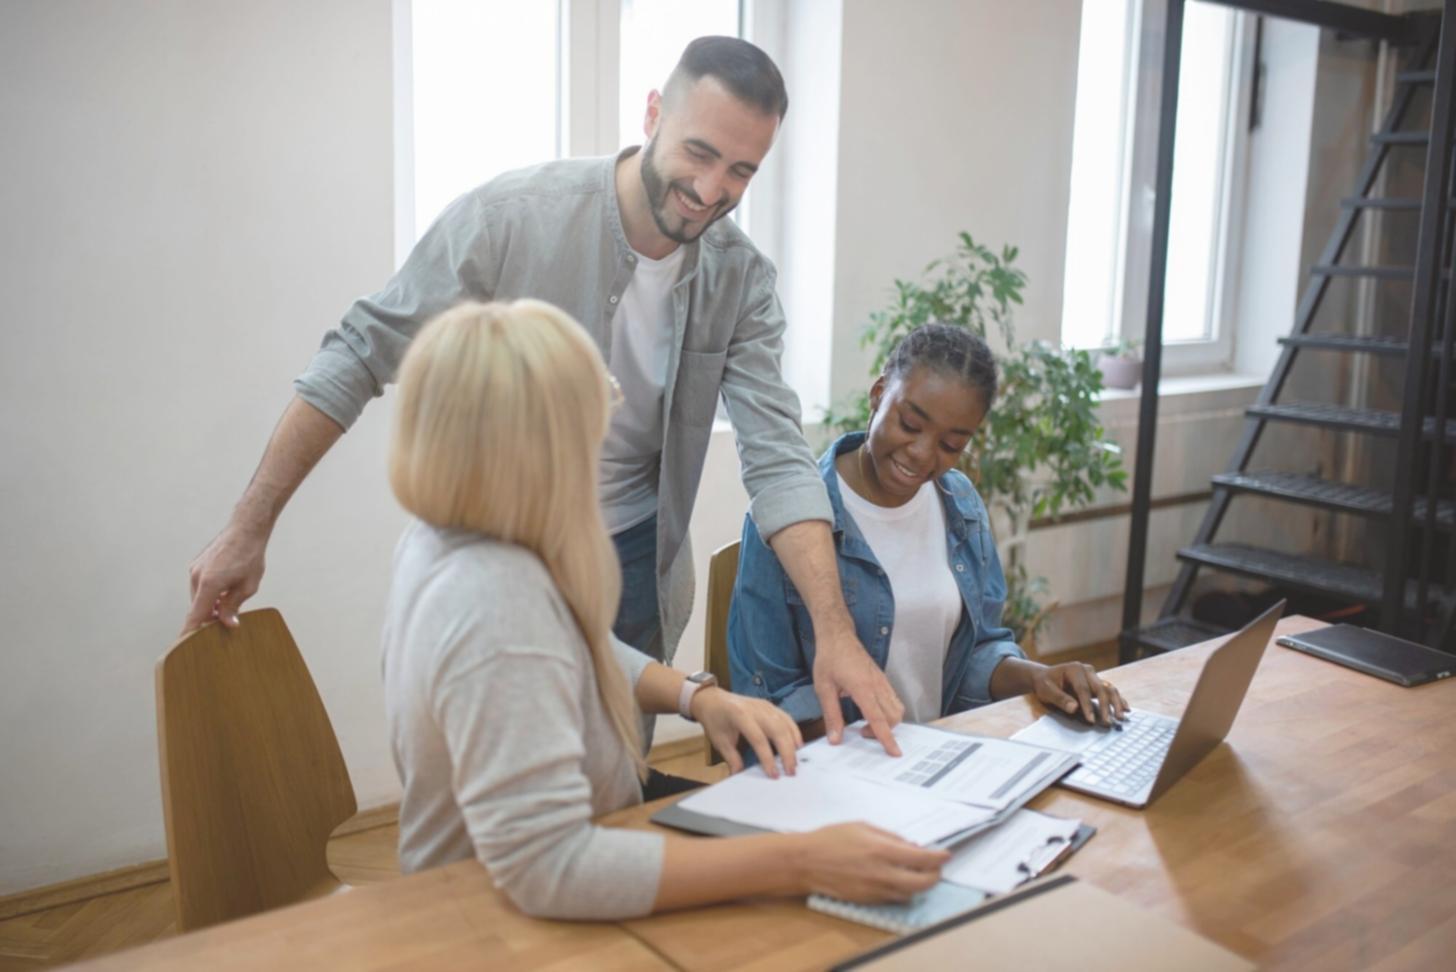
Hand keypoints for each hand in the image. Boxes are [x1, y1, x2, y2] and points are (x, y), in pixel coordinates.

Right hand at [183, 519, 268, 634]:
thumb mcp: (248, 586)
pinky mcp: (197, 564)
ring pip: (199, 597)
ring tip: (230, 600)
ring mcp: (195, 569)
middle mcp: (197, 577)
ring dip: (211, 603)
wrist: (246, 528)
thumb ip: (233, 606)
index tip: (183, 646)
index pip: (196, 615)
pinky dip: (209, 592)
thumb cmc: (250, 556)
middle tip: (225, 622)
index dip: (190, 632)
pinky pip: (200, 585)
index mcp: (209, 584)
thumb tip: (227, 623)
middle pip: (198, 607)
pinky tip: (225, 588)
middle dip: (209, 617)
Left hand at [692, 688, 803, 776]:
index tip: (773, 774)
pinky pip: (786, 718)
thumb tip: (741, 776)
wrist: (712, 699)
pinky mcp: (770, 705)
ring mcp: (765, 705)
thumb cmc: (715, 720)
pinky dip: (794, 732)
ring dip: (793, 743)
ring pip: (785, 723)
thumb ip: (732, 758)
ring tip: (795, 762)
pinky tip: (797, 746)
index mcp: (739, 715)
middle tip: (790, 771)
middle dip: (786, 752)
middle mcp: (755, 708)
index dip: (767, 758)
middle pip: (777, 730)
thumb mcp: (719, 741)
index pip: (758, 738)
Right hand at [790, 823, 947, 901]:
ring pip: (910, 894)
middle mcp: (882, 874)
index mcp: (882, 851)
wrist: (806, 862)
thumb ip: (890, 837)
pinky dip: (902, 890)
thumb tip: (911, 847)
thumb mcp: (863, 827)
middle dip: (935, 875)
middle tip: (937, 867)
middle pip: (922, 883)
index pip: (922, 859)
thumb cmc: (832, 839)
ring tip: (919, 873)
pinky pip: (894, 898)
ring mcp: (875, 890)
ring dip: (919, 885)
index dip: (939, 858)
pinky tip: (898, 879)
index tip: (946, 854)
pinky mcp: (868, 900)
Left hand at [812, 627, 903, 755]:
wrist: (837, 635)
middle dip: (884, 732)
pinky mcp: (882, 678)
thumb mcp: (823, 688)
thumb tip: (835, 739)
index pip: (878, 719)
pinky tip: (871, 710)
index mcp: (862, 688)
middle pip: (893, 716)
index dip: (886, 738)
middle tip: (863, 733)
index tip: (894, 752)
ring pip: (897, 708)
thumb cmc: (829, 658)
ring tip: (867, 723)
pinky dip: (888, 711)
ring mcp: (882, 681)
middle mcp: (876, 685)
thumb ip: (831, 715)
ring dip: (888, 722)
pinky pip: (893, 699)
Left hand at [1031, 662, 1128, 726]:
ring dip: (1116, 703)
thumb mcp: (1046, 690)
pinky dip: (1118, 700)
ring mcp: (1094, 676)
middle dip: (1105, 707)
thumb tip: (1074, 708)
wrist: (1045, 677)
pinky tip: (1126, 709)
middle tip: (1108, 723)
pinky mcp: (1097, 683)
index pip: (1083, 689)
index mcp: (1074, 669)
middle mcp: (1087, 671)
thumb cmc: (1045, 683)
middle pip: (1100, 688)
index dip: (1087, 705)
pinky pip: (1110, 691)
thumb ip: (1059, 698)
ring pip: (1109, 689)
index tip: (1091, 720)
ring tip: (1120, 717)